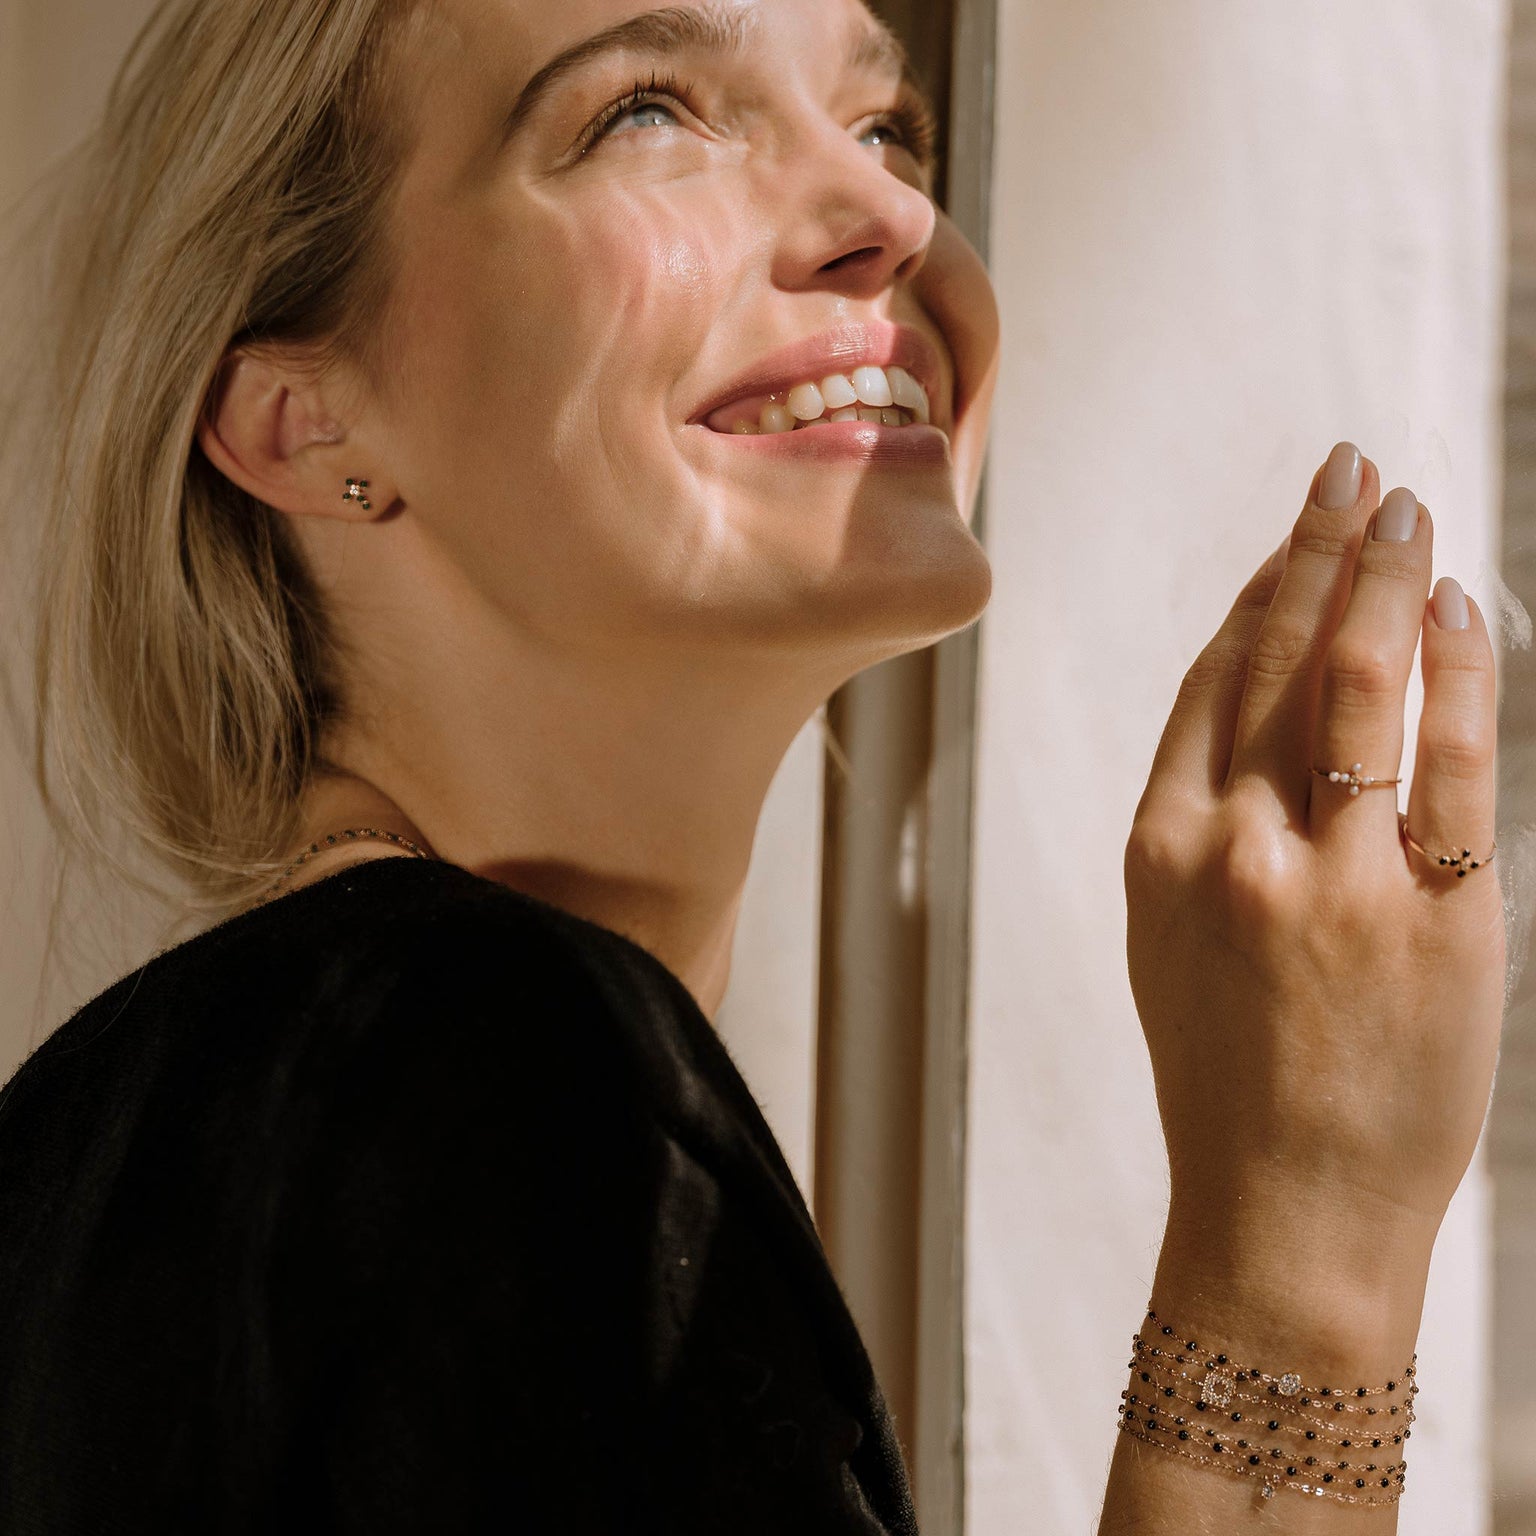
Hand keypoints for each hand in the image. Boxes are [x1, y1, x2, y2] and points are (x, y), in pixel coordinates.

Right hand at [1125, 444, 1503, 1282]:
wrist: (1285, 1207)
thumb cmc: (1229, 1074)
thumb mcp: (1171, 936)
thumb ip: (1204, 824)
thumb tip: (1261, 711)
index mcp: (1156, 846)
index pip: (1212, 681)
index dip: (1256, 591)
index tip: (1292, 533)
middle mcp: (1231, 843)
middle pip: (1276, 657)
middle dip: (1317, 547)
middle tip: (1350, 468)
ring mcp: (1328, 875)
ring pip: (1357, 682)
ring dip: (1387, 578)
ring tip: (1408, 509)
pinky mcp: (1431, 914)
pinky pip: (1449, 759)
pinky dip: (1459, 670)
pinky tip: (1463, 608)